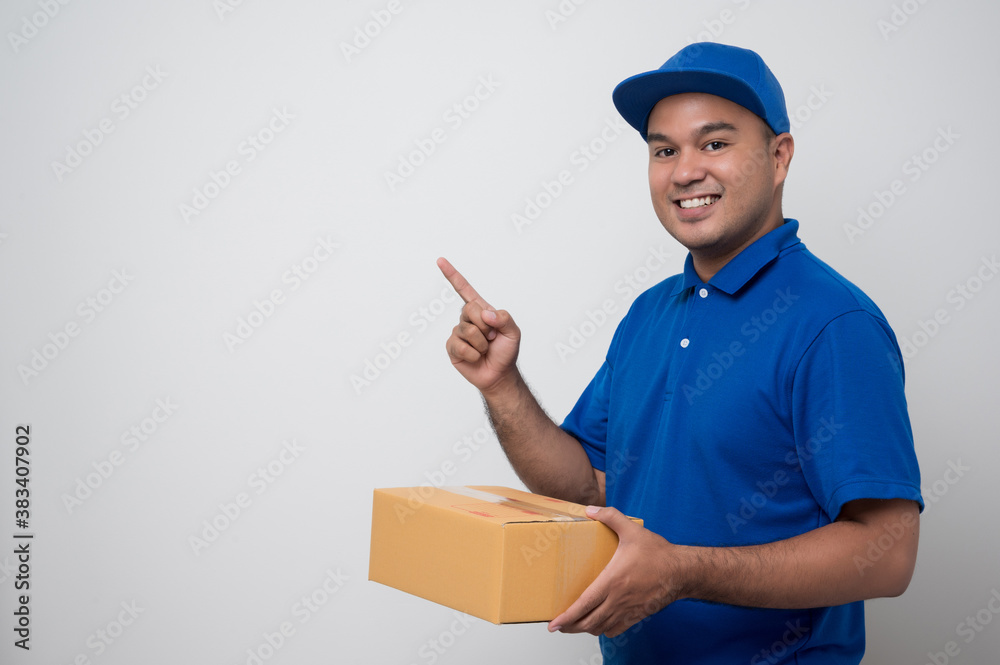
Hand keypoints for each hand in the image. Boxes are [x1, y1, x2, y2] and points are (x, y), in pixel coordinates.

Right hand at [437, 257, 520, 393]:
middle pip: (469, 309)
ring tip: (485, 349)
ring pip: (467, 330)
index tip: (440, 261)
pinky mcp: (452, 347)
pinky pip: (460, 346)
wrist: (499, 374)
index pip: (465, 289)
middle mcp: (467, 319)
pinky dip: (473, 354)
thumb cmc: (506, 351)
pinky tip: (476, 357)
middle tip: (492, 337)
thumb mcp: (514, 332)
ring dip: (482, 343)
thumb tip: (486, 313)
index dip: (452, 275)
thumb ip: (504, 318)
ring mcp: (458, 332)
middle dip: (485, 325)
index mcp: (481, 310)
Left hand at [549, 506, 684, 637]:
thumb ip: (610, 516)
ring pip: (601, 628)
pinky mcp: (638, 615)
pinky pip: (616, 630)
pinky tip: (600, 624)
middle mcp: (618, 600)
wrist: (682, 571)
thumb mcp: (632, 530)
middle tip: (559, 626)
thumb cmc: (658, 553)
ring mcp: (628, 610)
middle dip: (571, 627)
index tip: (554, 624)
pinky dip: (604, 630)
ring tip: (575, 625)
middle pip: (589, 622)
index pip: (584, 605)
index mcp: (612, 581)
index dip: (567, 617)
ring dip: (586, 629)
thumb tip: (590, 510)